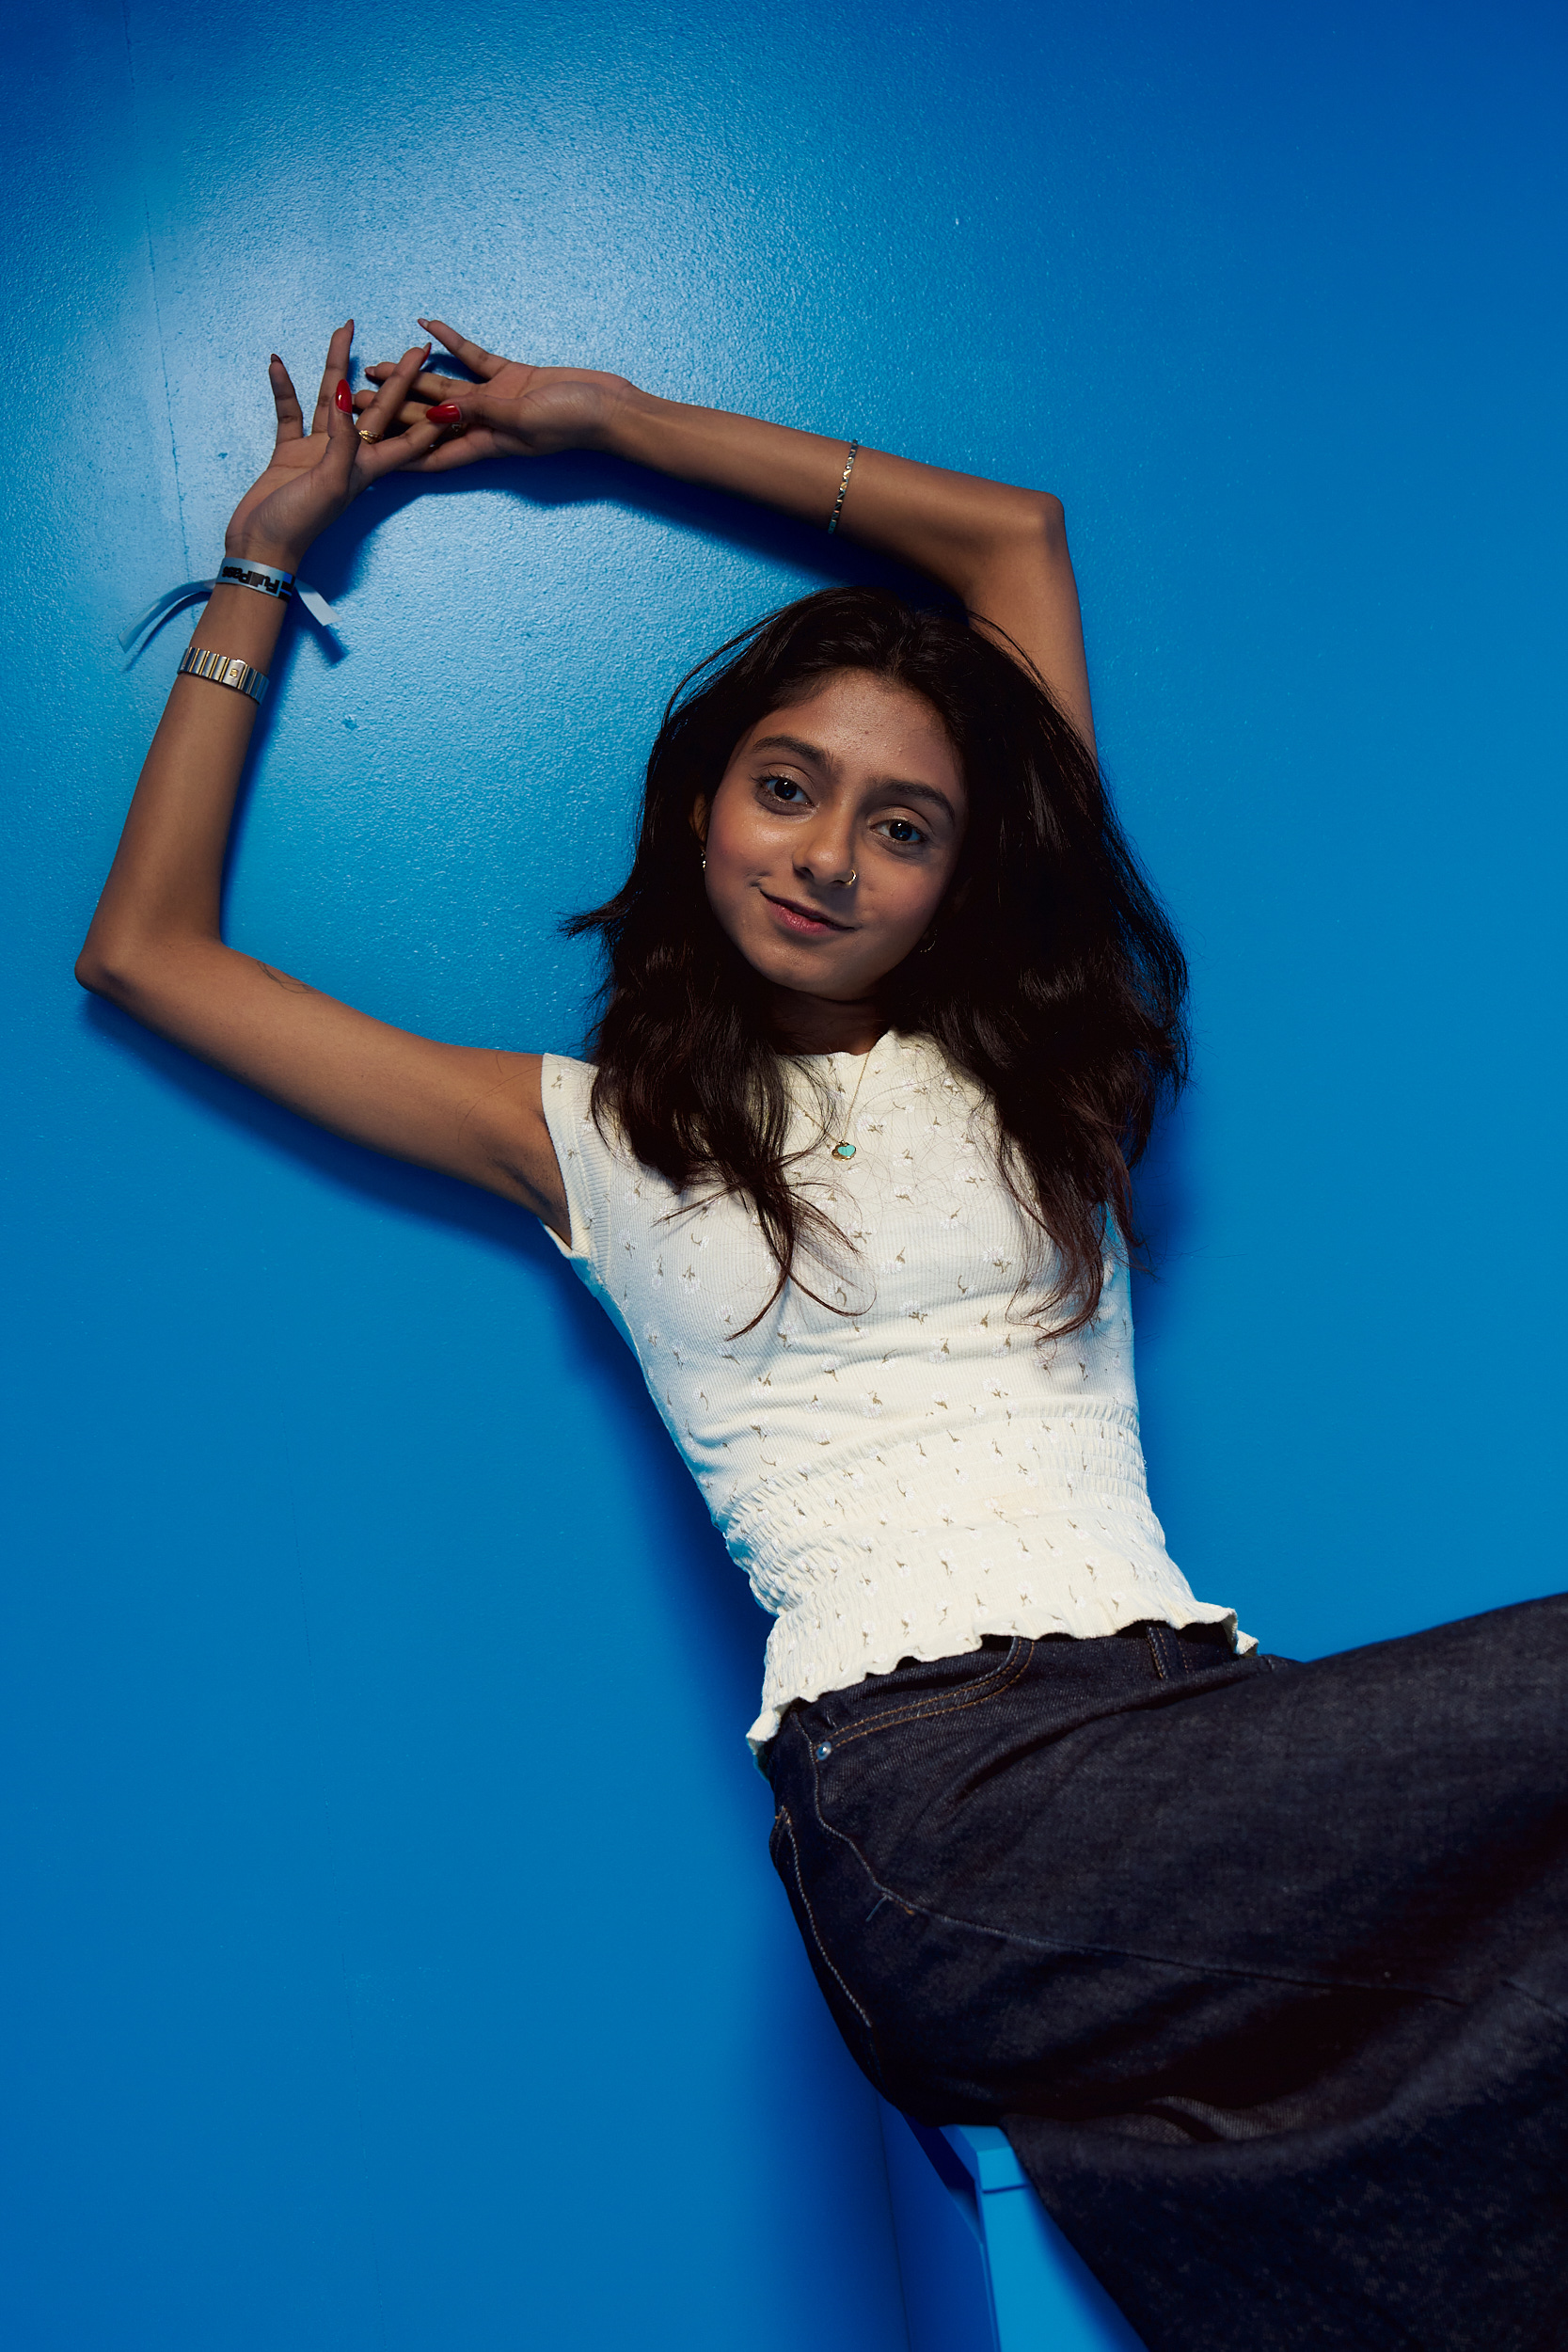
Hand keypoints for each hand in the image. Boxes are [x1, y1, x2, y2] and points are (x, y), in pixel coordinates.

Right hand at [224, 324, 457, 568]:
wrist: (259, 546)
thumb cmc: (298, 524)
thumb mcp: (328, 483)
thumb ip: (341, 440)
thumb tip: (347, 396)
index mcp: (368, 468)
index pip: (408, 435)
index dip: (428, 412)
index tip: (446, 385)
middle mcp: (349, 456)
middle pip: (378, 408)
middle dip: (396, 378)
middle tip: (415, 347)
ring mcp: (319, 451)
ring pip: (333, 399)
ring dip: (337, 367)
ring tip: (344, 331)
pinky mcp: (290, 451)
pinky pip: (290, 413)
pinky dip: (285, 388)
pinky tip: (278, 362)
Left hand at [353, 317, 633, 473]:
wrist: (612, 406)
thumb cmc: (575, 421)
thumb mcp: (524, 418)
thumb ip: (483, 411)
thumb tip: (441, 409)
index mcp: (486, 446)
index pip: (433, 455)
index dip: (399, 456)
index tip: (364, 456)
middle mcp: (485, 426)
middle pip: (427, 419)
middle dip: (392, 412)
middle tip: (353, 402)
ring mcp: (497, 401)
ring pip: (443, 387)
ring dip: (409, 374)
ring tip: (374, 363)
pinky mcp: (511, 377)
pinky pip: (473, 359)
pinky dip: (450, 342)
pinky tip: (426, 325)